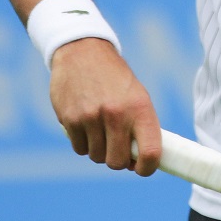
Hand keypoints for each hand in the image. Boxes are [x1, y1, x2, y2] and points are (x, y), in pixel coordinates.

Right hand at [51, 38, 162, 175]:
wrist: (83, 52)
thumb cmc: (116, 80)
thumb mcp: (138, 97)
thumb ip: (140, 128)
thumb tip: (137, 162)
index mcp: (140, 108)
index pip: (150, 153)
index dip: (147, 168)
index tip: (141, 169)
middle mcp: (117, 114)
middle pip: (117, 162)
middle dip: (118, 160)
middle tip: (117, 147)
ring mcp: (92, 118)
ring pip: (96, 156)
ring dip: (99, 149)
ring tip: (101, 129)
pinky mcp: (70, 119)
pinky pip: (79, 148)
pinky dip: (83, 143)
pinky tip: (86, 124)